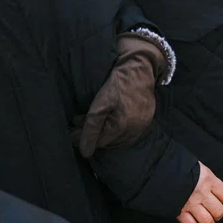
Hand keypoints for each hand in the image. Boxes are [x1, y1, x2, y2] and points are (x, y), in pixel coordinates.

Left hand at [74, 33, 166, 157]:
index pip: (99, 142)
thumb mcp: (99, 104)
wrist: (139, 70)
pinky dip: (120, 131)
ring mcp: (143, 126)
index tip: (75, 130)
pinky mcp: (147, 120)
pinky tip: (113, 121)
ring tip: (97, 121)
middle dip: (96, 135)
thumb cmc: (117, 85)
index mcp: (122, 127)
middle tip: (81, 124)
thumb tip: (84, 152)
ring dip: (107, 134)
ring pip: (120, 140)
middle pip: (110, 142)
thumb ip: (90, 128)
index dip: (86, 137)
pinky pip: (131, 133)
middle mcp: (134, 130)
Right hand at [177, 163, 222, 222]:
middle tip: (214, 213)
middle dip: (217, 214)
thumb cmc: (178, 164)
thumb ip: (205, 178)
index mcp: (208, 179)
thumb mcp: (196, 166)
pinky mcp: (180, 211)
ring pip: (207, 221)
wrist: (158, 167)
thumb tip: (210, 187)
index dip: (222, 197)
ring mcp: (191, 203)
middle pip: (218, 211)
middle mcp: (202, 192)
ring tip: (206, 221)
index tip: (218, 197)